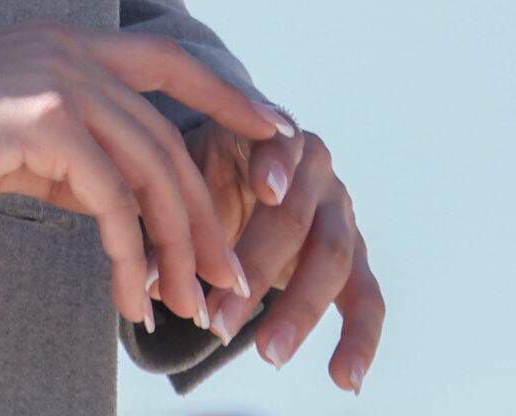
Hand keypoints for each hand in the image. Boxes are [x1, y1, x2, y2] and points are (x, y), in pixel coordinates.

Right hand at [0, 22, 292, 329]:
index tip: (276, 130)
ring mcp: (63, 80)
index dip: (228, 94)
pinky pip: (114, 203)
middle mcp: (74, 51)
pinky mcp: (48, 122)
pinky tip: (133, 298)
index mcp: (69, 42)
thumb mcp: (20, 136)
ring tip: (192, 306)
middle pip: (171, 139)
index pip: (170, 58)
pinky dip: (133, 258)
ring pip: (154, 172)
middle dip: (208, 218)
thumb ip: (75, 154)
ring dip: (181, 249)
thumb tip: (119, 204)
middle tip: (229, 282)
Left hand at [188, 119, 383, 393]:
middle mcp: (316, 168)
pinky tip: (344, 379)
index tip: (265, 190)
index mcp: (269, 135)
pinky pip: (369, 299)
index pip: (276, 146)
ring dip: (299, 309)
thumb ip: (172, 220)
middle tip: (219, 318)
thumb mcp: (190, 180)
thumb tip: (147, 283)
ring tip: (268, 353)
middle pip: (295, 217)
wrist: (252, 175)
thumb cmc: (213, 173)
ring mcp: (342, 212)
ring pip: (332, 259)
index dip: (272, 166)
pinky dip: (361, 340)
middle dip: (257, 269)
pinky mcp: (358, 257)